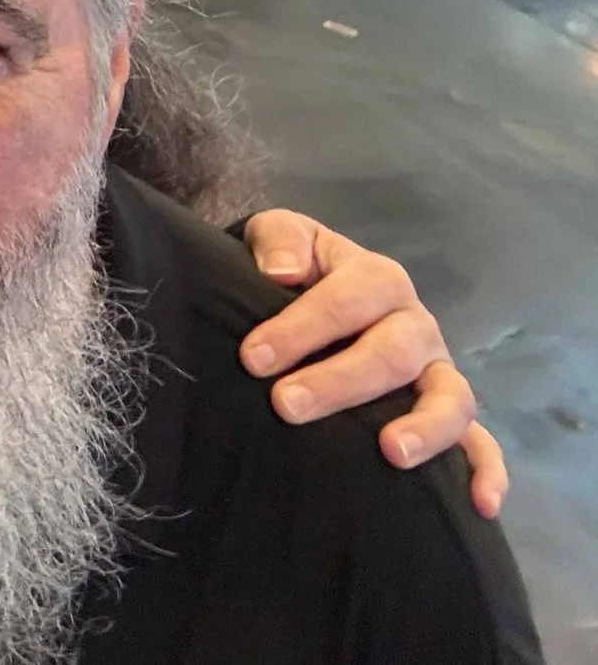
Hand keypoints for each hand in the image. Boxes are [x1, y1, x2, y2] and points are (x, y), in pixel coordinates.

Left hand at [239, 209, 506, 517]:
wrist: (317, 291)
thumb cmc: (295, 269)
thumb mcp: (283, 236)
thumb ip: (279, 240)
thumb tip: (281, 271)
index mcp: (376, 279)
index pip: (343, 302)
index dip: (297, 330)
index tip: (252, 359)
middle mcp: (415, 325)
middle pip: (391, 353)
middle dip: (338, 381)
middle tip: (286, 405)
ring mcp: (437, 371)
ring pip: (449, 398)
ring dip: (424, 426)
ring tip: (391, 453)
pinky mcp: (450, 414)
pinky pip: (481, 443)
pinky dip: (487, 471)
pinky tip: (480, 504)